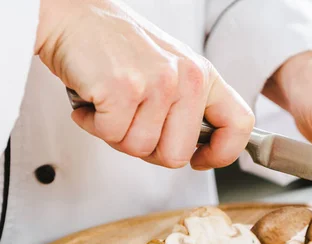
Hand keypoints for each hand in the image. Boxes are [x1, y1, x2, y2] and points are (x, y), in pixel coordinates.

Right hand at [35, 0, 253, 169]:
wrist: (73, 16)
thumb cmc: (117, 48)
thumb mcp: (169, 71)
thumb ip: (187, 107)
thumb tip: (193, 152)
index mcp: (203, 75)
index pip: (238, 124)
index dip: (221, 153)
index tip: (199, 159)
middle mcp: (186, 77)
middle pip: (177, 155)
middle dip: (147, 150)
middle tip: (131, 125)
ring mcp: (156, 82)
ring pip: (139, 149)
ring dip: (115, 134)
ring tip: (110, 104)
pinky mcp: (123, 88)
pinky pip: (110, 135)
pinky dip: (93, 125)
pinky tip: (93, 101)